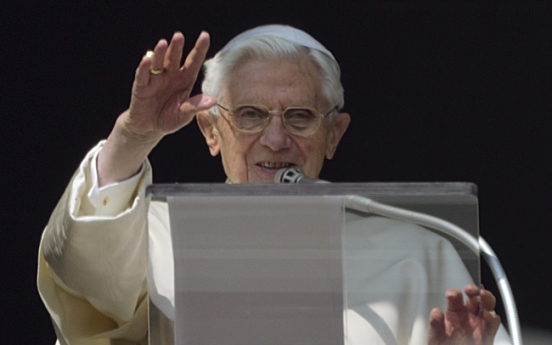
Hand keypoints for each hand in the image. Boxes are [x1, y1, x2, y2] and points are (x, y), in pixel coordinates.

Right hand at [98, 31, 215, 185]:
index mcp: (184, 80)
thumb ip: (196, 106)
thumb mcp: (184, 115)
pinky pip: (142, 75)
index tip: (205, 36)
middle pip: (174, 58)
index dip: (199, 49)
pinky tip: (146, 60)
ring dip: (160, 53)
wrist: (149, 128)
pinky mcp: (141, 87)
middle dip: (176, 47)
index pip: (193, 62)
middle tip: (179, 36)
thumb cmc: (169, 118)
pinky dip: (144, 68)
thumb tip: (213, 100)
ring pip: (158, 63)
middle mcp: (170, 76)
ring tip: (163, 43)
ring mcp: (155, 79)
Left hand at [427, 285, 501, 344]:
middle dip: (473, 290)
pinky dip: (492, 319)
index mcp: (454, 313)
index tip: (451, 294)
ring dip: (487, 299)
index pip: (455, 297)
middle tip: (469, 289)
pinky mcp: (487, 336)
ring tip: (483, 295)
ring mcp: (478, 325)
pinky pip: (493, 325)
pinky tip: (487, 315)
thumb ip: (435, 325)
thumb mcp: (435, 337)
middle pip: (474, 297)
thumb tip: (436, 312)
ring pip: (487, 307)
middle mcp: (467, 316)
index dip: (454, 293)